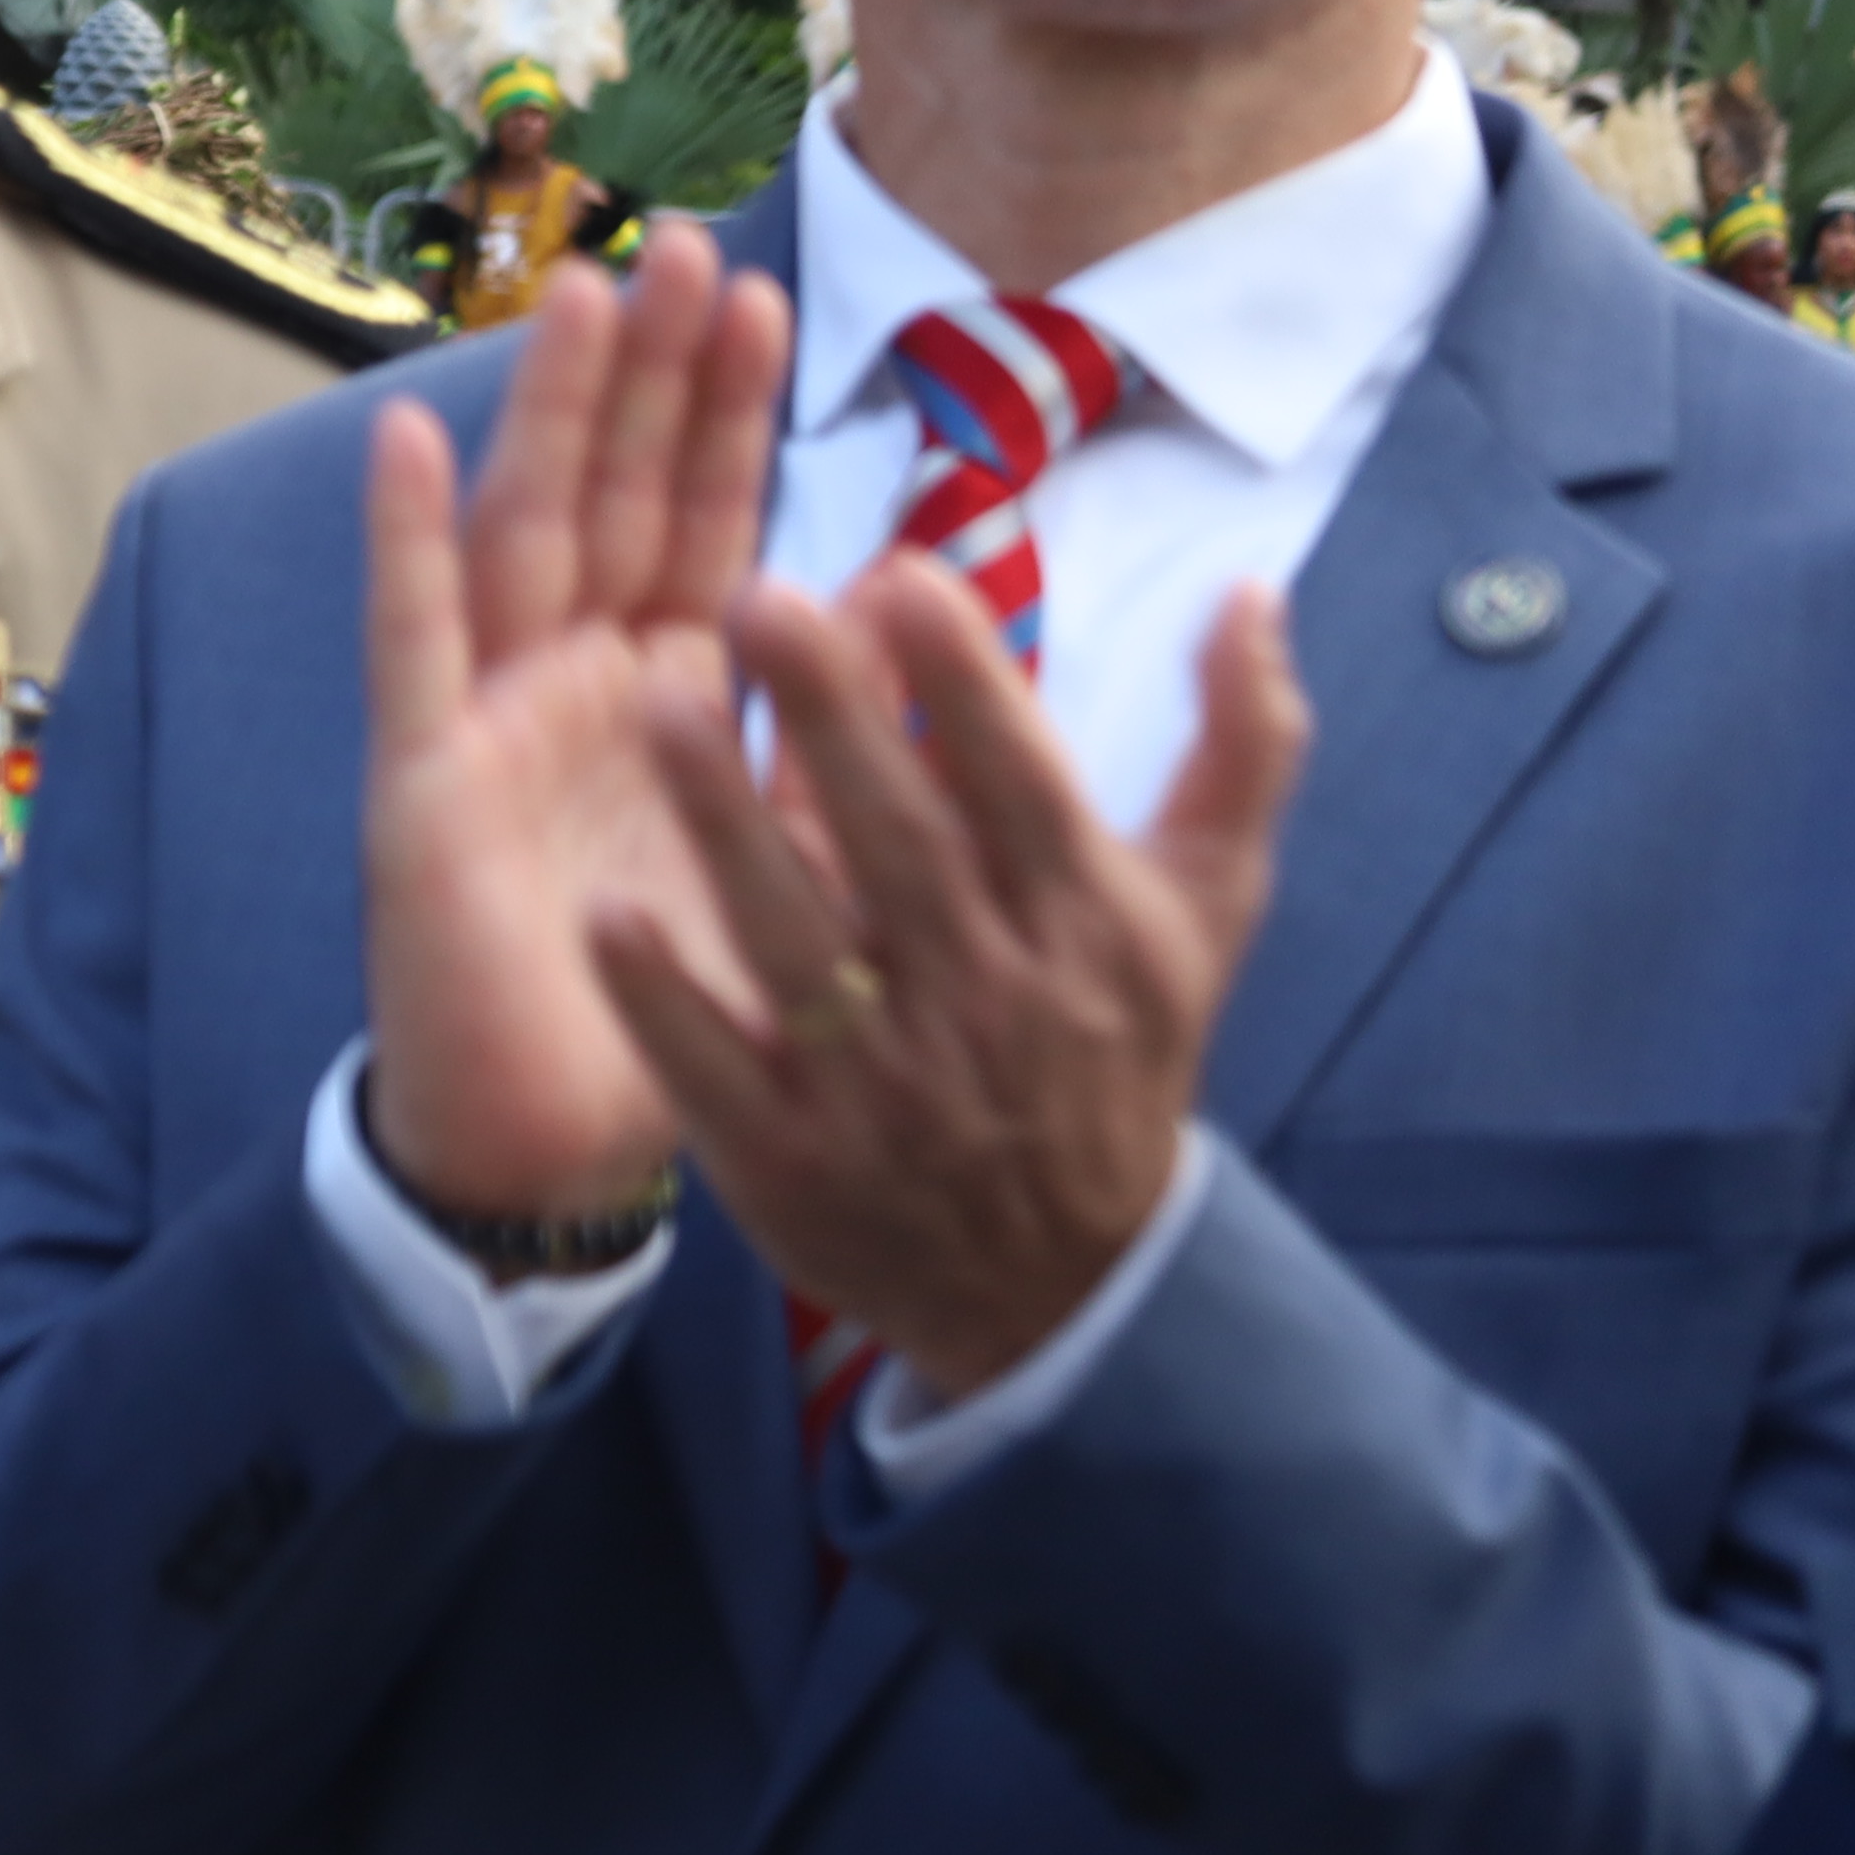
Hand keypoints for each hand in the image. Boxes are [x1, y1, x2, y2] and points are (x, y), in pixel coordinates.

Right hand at [362, 224, 799, 1221]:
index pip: (703, 523)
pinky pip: (412, 641)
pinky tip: (404, 436)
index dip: (727, 415)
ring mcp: (490, 717)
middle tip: (683, 247)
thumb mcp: (802, 868)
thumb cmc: (674, 1012)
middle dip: (650, 374)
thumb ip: (848, 755)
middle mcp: (574, 682)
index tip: (765, 301)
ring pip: (524, 532)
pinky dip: (406, 540)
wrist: (552, 1145)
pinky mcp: (423, 779)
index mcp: (667, 697)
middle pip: (617, 496)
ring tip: (579, 295)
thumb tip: (927, 639)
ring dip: (548, 416)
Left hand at [596, 557, 1310, 1401]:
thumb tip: (1247, 590)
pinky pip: (717, 1067)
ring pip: (795, 937)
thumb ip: (1241, 746)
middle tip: (753, 594)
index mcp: (1084, 922)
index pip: (1022, 784)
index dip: (965, 680)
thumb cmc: (1118, 1051)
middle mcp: (988, 996)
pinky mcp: (791, 1163)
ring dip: (724, 821)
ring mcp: (884, 1087)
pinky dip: (665, 997)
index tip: (896, 572)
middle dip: (829, 716)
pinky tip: (607, 912)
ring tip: (657, 704)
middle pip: (898, 842)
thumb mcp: (1204, 906)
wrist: (1066, 1281)